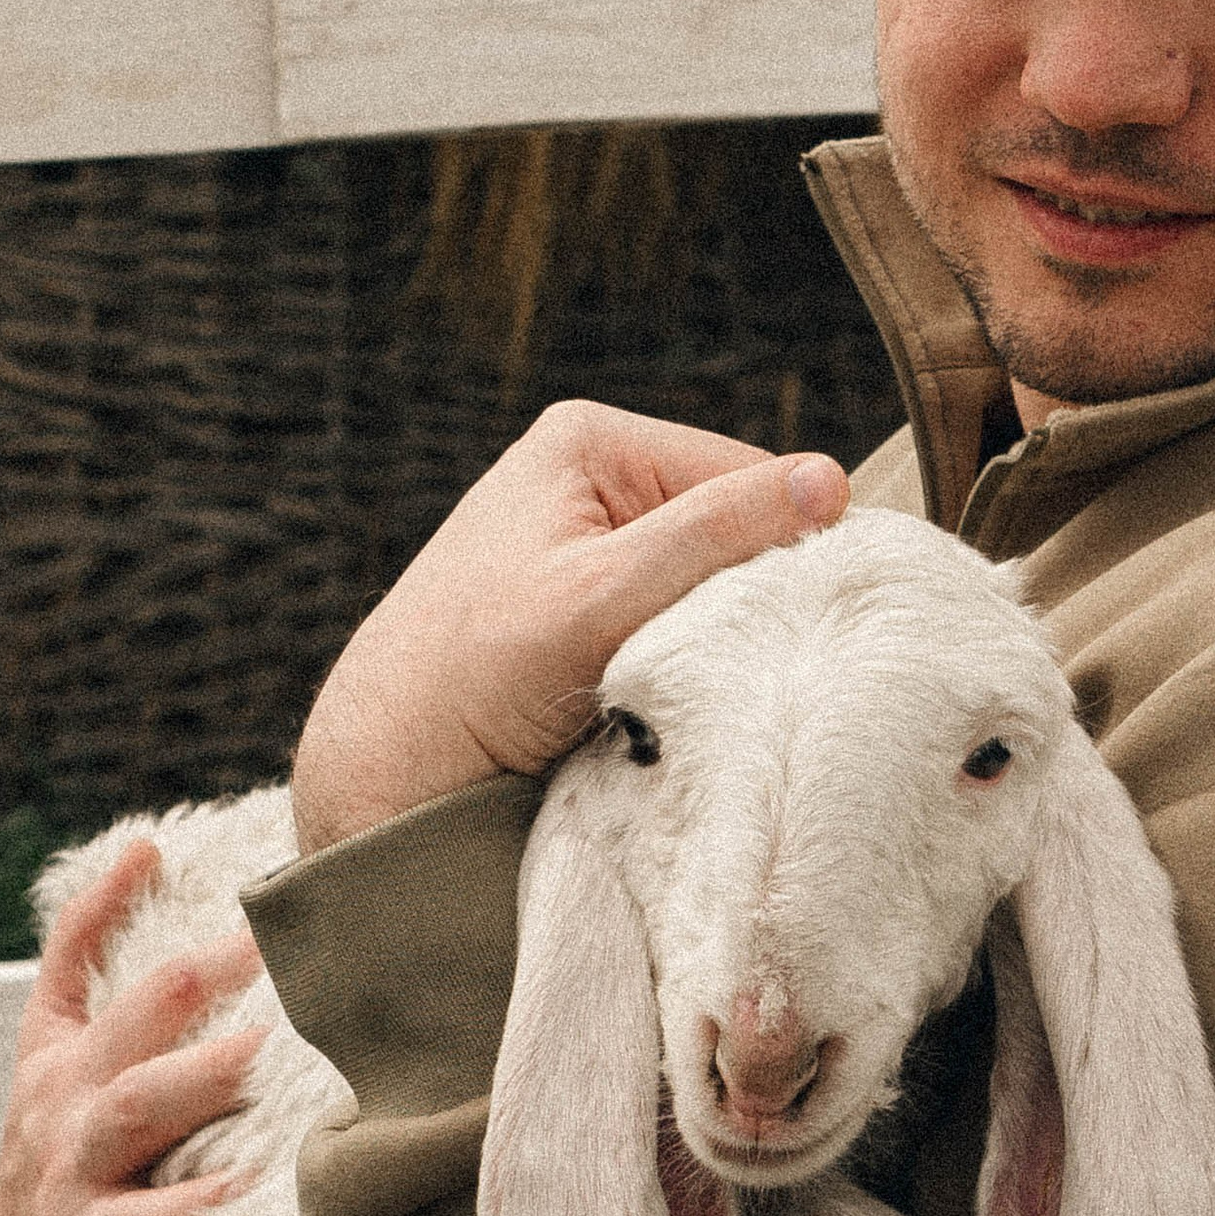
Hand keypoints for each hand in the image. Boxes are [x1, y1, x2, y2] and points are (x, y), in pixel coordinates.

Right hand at [0, 837, 264, 1215]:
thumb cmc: (62, 1133)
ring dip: (200, 1203)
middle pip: (137, 1099)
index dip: (164, 954)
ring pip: (139, 1214)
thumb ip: (90, 946)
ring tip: (263, 1189)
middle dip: (208, 1074)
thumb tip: (144, 845)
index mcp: (62, 1069)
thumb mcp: (55, 1041)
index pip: (105, 995)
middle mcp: (66, 1142)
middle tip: (279, 1049)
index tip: (233, 913)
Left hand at [291, 401, 850, 854]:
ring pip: (707, 592)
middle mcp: (592, 484)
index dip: (778, 549)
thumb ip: (714, 535)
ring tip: (672, 686)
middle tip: (715, 663)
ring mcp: (589, 551)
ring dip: (707, 644)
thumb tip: (829, 484)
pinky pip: (673, 632)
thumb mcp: (602, 595)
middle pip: (730, 536)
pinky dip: (678, 670)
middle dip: (737, 601)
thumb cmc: (468, 675)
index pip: (745, 479)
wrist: (385, 773)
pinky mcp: (588, 616)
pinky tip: (654, 701)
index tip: (777, 623)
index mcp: (591, 442)